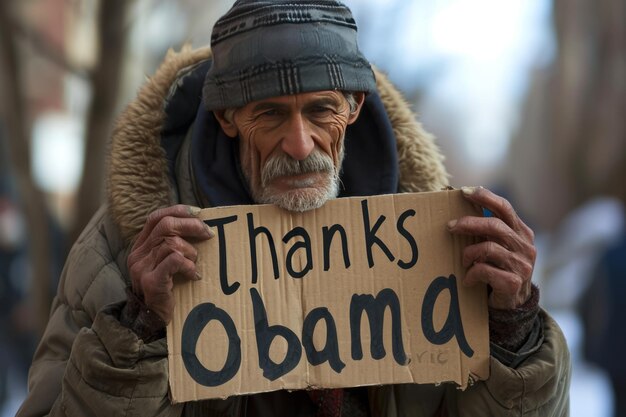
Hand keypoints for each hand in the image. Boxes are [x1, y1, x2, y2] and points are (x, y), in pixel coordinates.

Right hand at [127, 205, 212, 322]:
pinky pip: (175, 260)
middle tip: (208, 234)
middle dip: (191, 226)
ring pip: (171, 243)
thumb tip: (199, 225)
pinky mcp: (151, 281)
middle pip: (165, 226)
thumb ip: (173, 245)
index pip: (155, 218)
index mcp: (141, 246)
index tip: (198, 213)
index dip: (177, 211)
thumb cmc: (167, 289)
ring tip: (195, 264)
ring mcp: (142, 268)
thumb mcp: (166, 263)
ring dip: (191, 252)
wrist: (153, 319)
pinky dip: (189, 266)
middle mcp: (138, 254)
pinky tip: (194, 275)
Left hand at [447, 187, 535, 309]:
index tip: (464, 191)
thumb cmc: (500, 269)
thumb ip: (490, 231)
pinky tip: (468, 279)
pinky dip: (471, 274)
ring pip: (488, 248)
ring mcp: (522, 265)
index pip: (505, 208)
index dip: (485, 197)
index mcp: (522, 233)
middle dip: (468, 223)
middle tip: (450, 226)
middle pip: (494, 225)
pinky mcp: (514, 283)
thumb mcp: (500, 247)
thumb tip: (461, 211)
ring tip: (463, 261)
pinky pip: (484, 270)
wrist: (513, 305)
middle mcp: (525, 246)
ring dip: (469, 253)